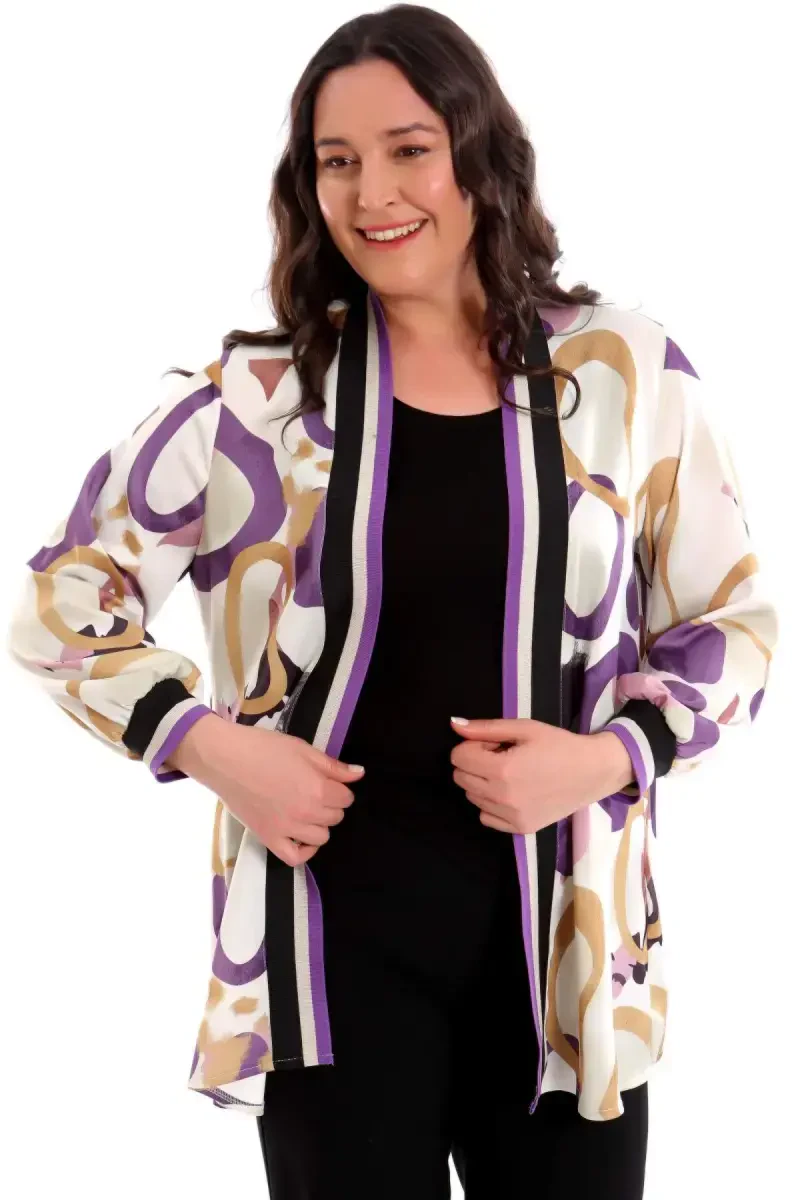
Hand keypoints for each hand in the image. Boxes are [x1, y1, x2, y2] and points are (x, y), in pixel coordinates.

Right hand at [167, 714, 365, 865]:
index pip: (346, 798)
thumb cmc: (264, 748)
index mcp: (318, 789)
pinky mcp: (269, 838)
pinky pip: (295, 857)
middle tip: (314, 791)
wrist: (226, 759)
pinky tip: (303, 837)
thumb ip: (333, 766)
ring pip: (321, 837)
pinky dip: (304, 851)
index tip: (328, 782)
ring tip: (307, 810)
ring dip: (319, 824)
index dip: (340, 788)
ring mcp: (287, 829)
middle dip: (331, 804)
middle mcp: (307, 813)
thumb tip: (359, 774)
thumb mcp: (304, 750)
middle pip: (336, 817)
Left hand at [449, 716, 634, 833]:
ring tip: (510, 774)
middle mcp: (502, 797)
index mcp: (502, 770)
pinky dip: (491, 804)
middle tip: (502, 757)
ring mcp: (511, 817)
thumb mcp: (524, 728)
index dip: (473, 745)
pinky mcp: (520, 829)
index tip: (494, 744)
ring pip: (471, 797)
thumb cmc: (559, 745)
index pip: (458, 757)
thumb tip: (454, 724)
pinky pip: (485, 817)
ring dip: (482, 783)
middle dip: (475, 763)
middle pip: (461, 778)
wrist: (593, 772)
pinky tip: (511, 792)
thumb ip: (486, 728)